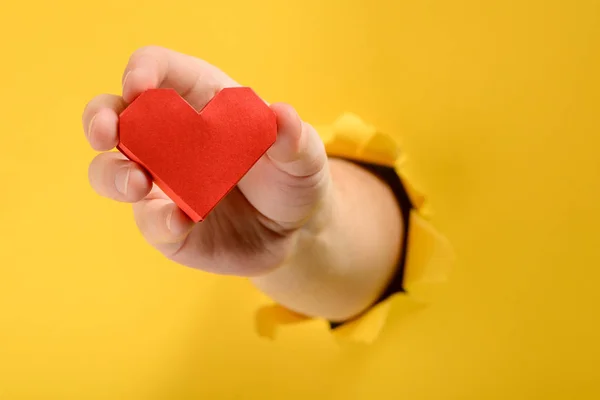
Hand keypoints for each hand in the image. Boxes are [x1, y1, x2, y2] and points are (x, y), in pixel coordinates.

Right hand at [83, 46, 330, 276]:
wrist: (294, 232)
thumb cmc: (292, 178)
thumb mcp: (304, 156)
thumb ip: (295, 137)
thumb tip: (281, 116)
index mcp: (200, 101)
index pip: (158, 70)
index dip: (142, 70)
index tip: (140, 85)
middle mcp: (170, 139)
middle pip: (115, 115)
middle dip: (100, 118)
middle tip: (107, 133)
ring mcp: (163, 183)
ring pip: (111, 171)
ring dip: (113, 174)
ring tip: (138, 183)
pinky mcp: (166, 225)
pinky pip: (149, 221)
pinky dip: (158, 221)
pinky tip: (180, 221)